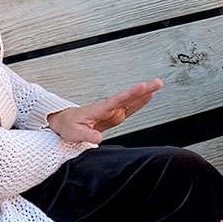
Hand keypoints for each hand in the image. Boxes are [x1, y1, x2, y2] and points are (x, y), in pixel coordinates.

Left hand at [47, 79, 162, 144]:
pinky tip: (148, 97)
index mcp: (100, 109)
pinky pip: (129, 108)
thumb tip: (98, 139)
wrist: (65, 122)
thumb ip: (87, 135)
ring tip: (158, 86)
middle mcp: (108, 108)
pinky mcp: (114, 116)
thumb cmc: (68, 125)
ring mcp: (112, 111)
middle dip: (143, 90)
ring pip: (131, 100)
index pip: (118, 100)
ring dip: (144, 93)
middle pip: (128, 97)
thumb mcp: (75, 133)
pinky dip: (139, 102)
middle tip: (158, 82)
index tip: (142, 86)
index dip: (131, 93)